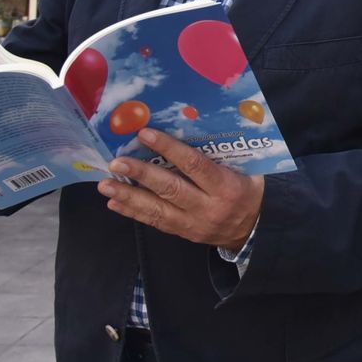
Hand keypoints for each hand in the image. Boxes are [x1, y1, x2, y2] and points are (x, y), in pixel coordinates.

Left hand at [97, 129, 263, 250]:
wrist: (255, 229)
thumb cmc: (250, 190)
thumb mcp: (247, 170)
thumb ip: (222, 154)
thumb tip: (191, 127)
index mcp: (226, 187)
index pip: (194, 165)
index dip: (169, 148)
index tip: (145, 134)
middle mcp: (208, 207)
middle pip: (170, 189)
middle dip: (141, 175)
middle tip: (116, 163)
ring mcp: (194, 224)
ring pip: (157, 210)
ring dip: (129, 197)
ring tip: (105, 185)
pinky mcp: (184, 234)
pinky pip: (156, 223)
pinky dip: (134, 213)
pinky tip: (115, 204)